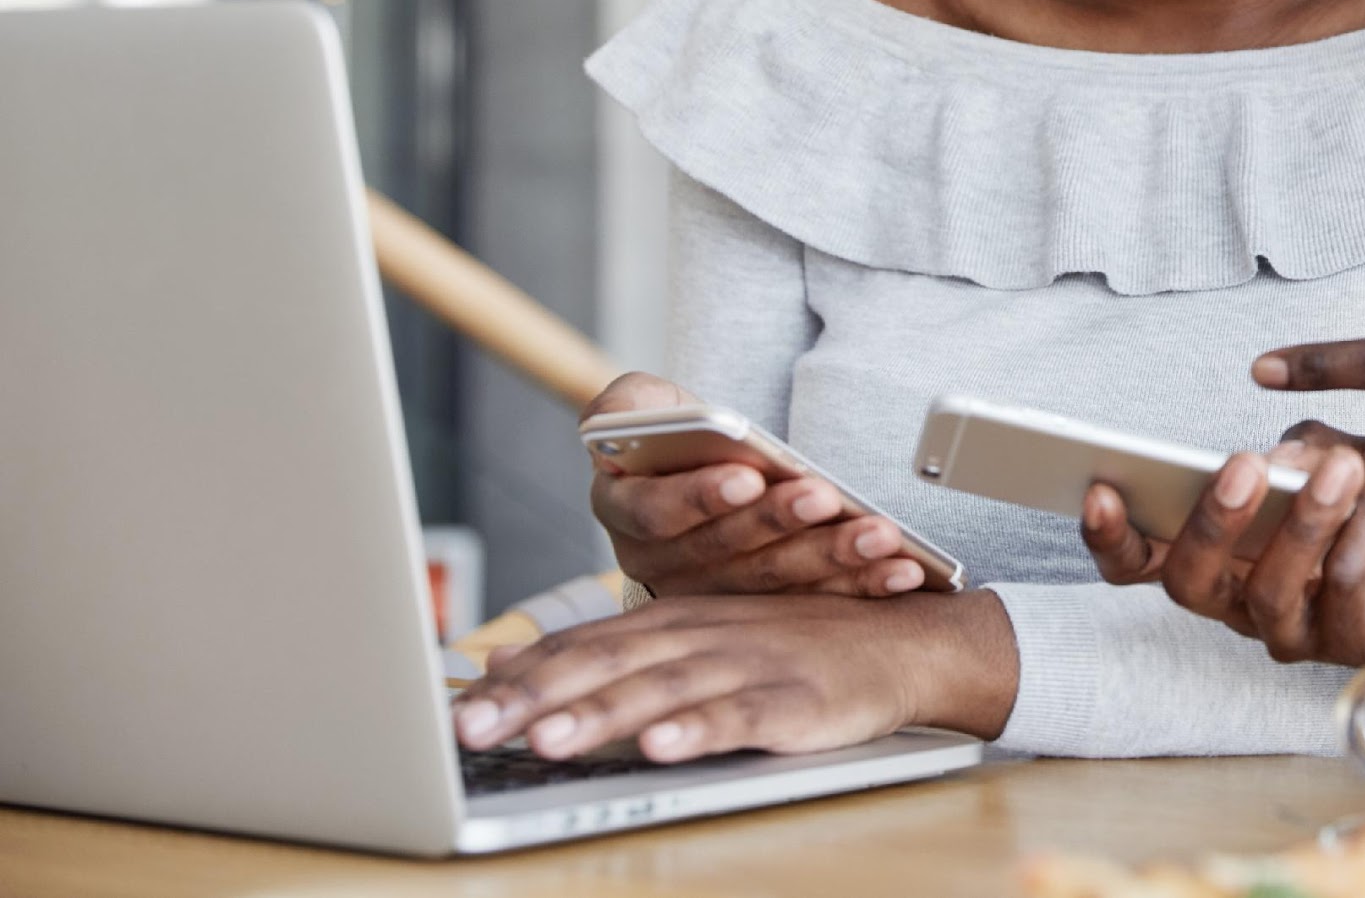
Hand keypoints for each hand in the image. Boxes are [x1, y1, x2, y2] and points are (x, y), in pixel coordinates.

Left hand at [449, 591, 1018, 762]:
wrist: (899, 642)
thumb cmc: (786, 647)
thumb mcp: (689, 637)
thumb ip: (601, 653)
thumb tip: (502, 668)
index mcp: (669, 623)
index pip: (580, 649)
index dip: (518, 681)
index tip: (459, 716)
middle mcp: (700, 636)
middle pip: (608, 667)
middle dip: (538, 698)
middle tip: (477, 729)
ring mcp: (748, 665)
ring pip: (665, 690)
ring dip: (605, 715)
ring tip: (550, 741)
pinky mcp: (795, 699)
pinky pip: (741, 716)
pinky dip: (701, 729)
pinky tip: (663, 747)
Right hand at [586, 373, 931, 598]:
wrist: (702, 473)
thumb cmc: (671, 437)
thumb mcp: (636, 408)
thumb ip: (625, 405)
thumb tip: (625, 417)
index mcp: (625, 511)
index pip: (656, 511)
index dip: (700, 496)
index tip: (748, 476)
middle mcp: (663, 564)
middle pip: (727, 551)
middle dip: (781, 524)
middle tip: (826, 498)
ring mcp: (718, 595)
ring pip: (777, 582)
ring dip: (833, 559)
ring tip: (881, 536)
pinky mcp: (767, 614)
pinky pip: (817, 602)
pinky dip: (863, 587)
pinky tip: (903, 572)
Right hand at [1082, 422, 1364, 666]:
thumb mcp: (1340, 456)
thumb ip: (1304, 450)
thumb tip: (1277, 455)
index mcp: (1220, 554)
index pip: (1141, 560)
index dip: (1111, 535)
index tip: (1101, 486)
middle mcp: (1242, 602)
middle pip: (1190, 585)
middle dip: (1209, 524)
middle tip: (1243, 469)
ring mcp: (1296, 631)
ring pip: (1269, 590)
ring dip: (1302, 520)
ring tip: (1338, 467)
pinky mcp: (1355, 644)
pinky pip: (1346, 589)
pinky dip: (1364, 522)